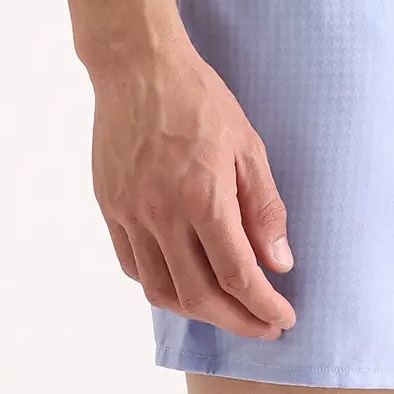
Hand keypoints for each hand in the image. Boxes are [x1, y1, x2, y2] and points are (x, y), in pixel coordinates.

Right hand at [90, 49, 296, 338]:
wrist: (137, 66)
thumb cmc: (200, 100)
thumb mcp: (249, 146)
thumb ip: (264, 209)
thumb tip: (278, 263)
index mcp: (203, 197)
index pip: (238, 275)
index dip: (263, 306)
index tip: (284, 319)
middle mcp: (162, 214)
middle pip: (199, 296)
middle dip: (237, 321)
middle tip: (263, 327)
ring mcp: (130, 214)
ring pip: (161, 290)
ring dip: (197, 312)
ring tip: (226, 312)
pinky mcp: (109, 208)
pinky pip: (133, 266)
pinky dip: (161, 286)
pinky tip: (183, 284)